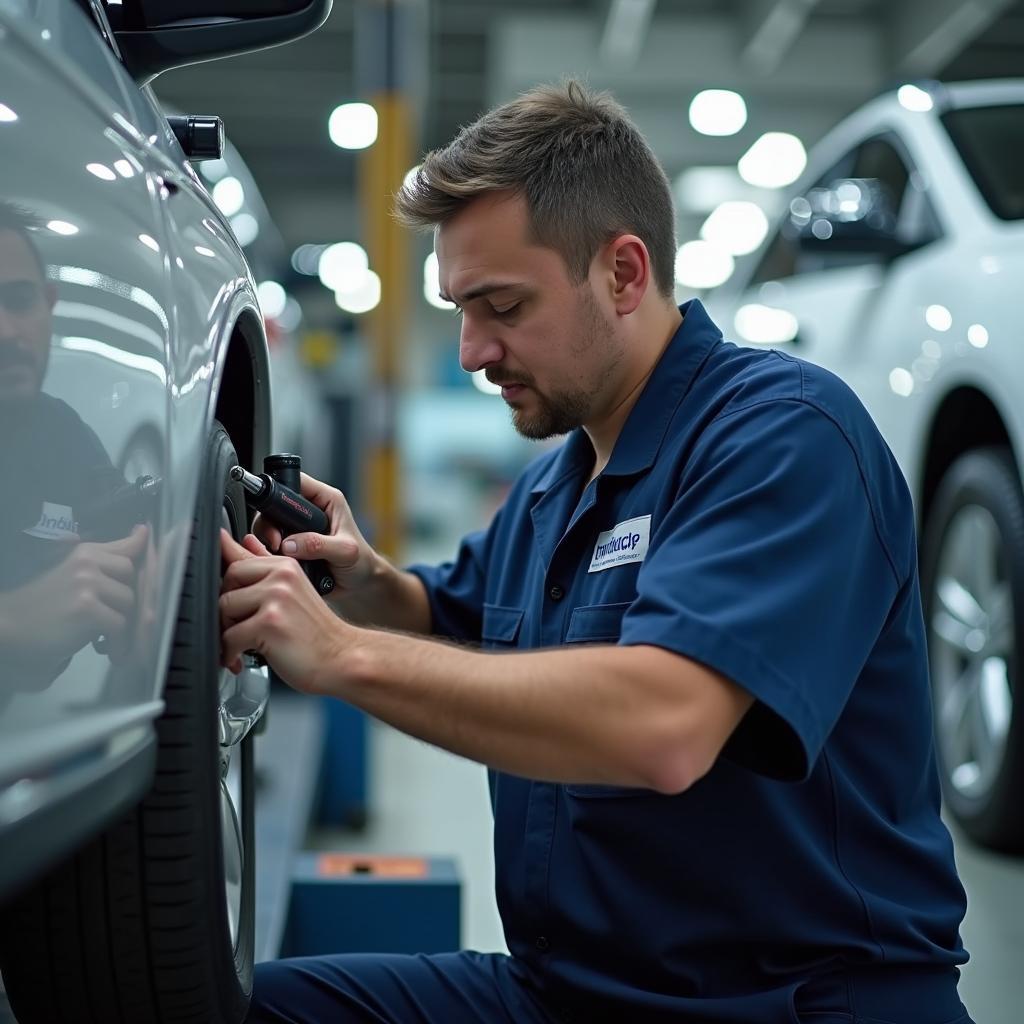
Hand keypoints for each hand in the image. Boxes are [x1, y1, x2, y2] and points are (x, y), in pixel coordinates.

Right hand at [0, 524, 147, 667]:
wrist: (9, 628)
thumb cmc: (44, 606)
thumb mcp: (76, 576)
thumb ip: (108, 559)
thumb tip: (143, 532)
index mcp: (85, 552)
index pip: (128, 548)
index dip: (144, 559)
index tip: (153, 564)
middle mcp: (87, 562)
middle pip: (133, 578)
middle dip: (127, 602)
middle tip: (114, 621)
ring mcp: (86, 583)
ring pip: (129, 603)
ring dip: (122, 626)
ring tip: (104, 638)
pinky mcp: (86, 608)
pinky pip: (119, 625)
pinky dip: (117, 643)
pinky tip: (104, 650)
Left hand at [219, 530, 353, 692]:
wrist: (343, 658)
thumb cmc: (317, 632)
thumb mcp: (292, 592)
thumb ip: (265, 567)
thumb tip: (239, 542)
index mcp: (286, 565)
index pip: (237, 558)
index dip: (223, 579)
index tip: (219, 591)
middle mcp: (282, 576)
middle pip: (227, 579)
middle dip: (225, 608)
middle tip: (236, 627)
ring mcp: (276, 598)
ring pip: (224, 607)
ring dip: (226, 632)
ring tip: (242, 645)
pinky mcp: (269, 623)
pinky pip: (229, 636)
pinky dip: (229, 653)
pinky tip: (241, 659)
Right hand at [251, 472, 378, 603]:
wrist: (359, 585)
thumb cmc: (361, 563)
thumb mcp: (346, 551)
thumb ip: (319, 545)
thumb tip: (290, 544)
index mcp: (325, 499)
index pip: (295, 481)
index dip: (280, 493)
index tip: (275, 516)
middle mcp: (309, 511)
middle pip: (274, 505)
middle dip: (269, 524)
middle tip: (276, 543)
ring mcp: (298, 528)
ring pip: (269, 526)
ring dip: (268, 541)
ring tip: (278, 555)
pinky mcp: (290, 545)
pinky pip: (270, 544)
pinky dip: (269, 553)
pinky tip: (279, 563)